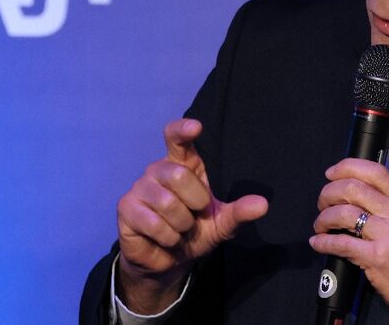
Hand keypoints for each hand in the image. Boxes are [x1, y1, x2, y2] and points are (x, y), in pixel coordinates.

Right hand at [116, 118, 267, 313]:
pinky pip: (152, 223)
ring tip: (179, 231)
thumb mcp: (221, 223)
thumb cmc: (195, 232)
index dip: (183, 130)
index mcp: (183, 165)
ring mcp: (139, 187)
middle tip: (193, 217)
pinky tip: (165, 240)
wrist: (168, 260)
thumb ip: (239, 212)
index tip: (196, 127)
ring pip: (167, 203)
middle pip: (179, 175)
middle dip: (194, 203)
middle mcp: (158, 169)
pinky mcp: (125, 208)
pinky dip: (167, 238)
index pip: (177, 138)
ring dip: (181, 226)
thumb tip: (263, 204)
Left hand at [310, 158, 388, 324]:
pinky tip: (318, 243)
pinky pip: (342, 244)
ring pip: (343, 213)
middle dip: (329, 193)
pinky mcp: (376, 258)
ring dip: (324, 218)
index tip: (333, 173)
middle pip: (353, 188)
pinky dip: (324, 243)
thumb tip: (372, 196)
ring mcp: (386, 234)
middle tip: (323, 203)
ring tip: (321, 226)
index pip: (375, 172)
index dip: (348, 167)